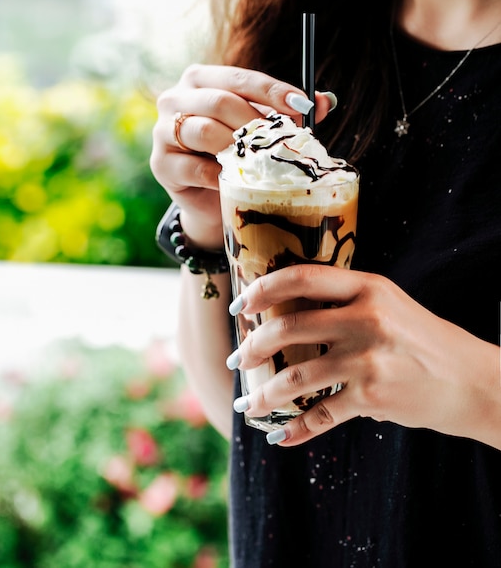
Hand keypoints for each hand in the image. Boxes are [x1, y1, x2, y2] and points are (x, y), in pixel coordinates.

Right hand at [150, 64, 334, 247]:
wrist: (208, 197)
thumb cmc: (235, 153)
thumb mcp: (260, 130)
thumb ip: (289, 113)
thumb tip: (328, 101)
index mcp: (200, 80)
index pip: (239, 78)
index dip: (273, 92)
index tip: (303, 106)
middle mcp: (175, 99)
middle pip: (220, 102)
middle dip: (257, 122)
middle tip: (283, 141)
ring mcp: (163, 132)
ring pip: (204, 131)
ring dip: (238, 147)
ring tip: (262, 161)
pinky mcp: (161, 165)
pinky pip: (194, 168)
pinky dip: (220, 175)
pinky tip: (237, 181)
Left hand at [229, 265, 499, 446]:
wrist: (473, 381)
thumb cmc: (424, 340)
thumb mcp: (389, 304)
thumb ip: (345, 303)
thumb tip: (287, 314)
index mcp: (368, 287)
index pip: (302, 277)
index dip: (263, 288)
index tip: (241, 303)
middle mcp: (365, 318)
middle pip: (288, 328)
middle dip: (253, 346)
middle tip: (239, 359)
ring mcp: (368, 359)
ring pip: (296, 376)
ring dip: (265, 394)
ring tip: (250, 404)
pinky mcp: (372, 397)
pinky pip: (321, 415)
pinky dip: (296, 429)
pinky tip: (279, 435)